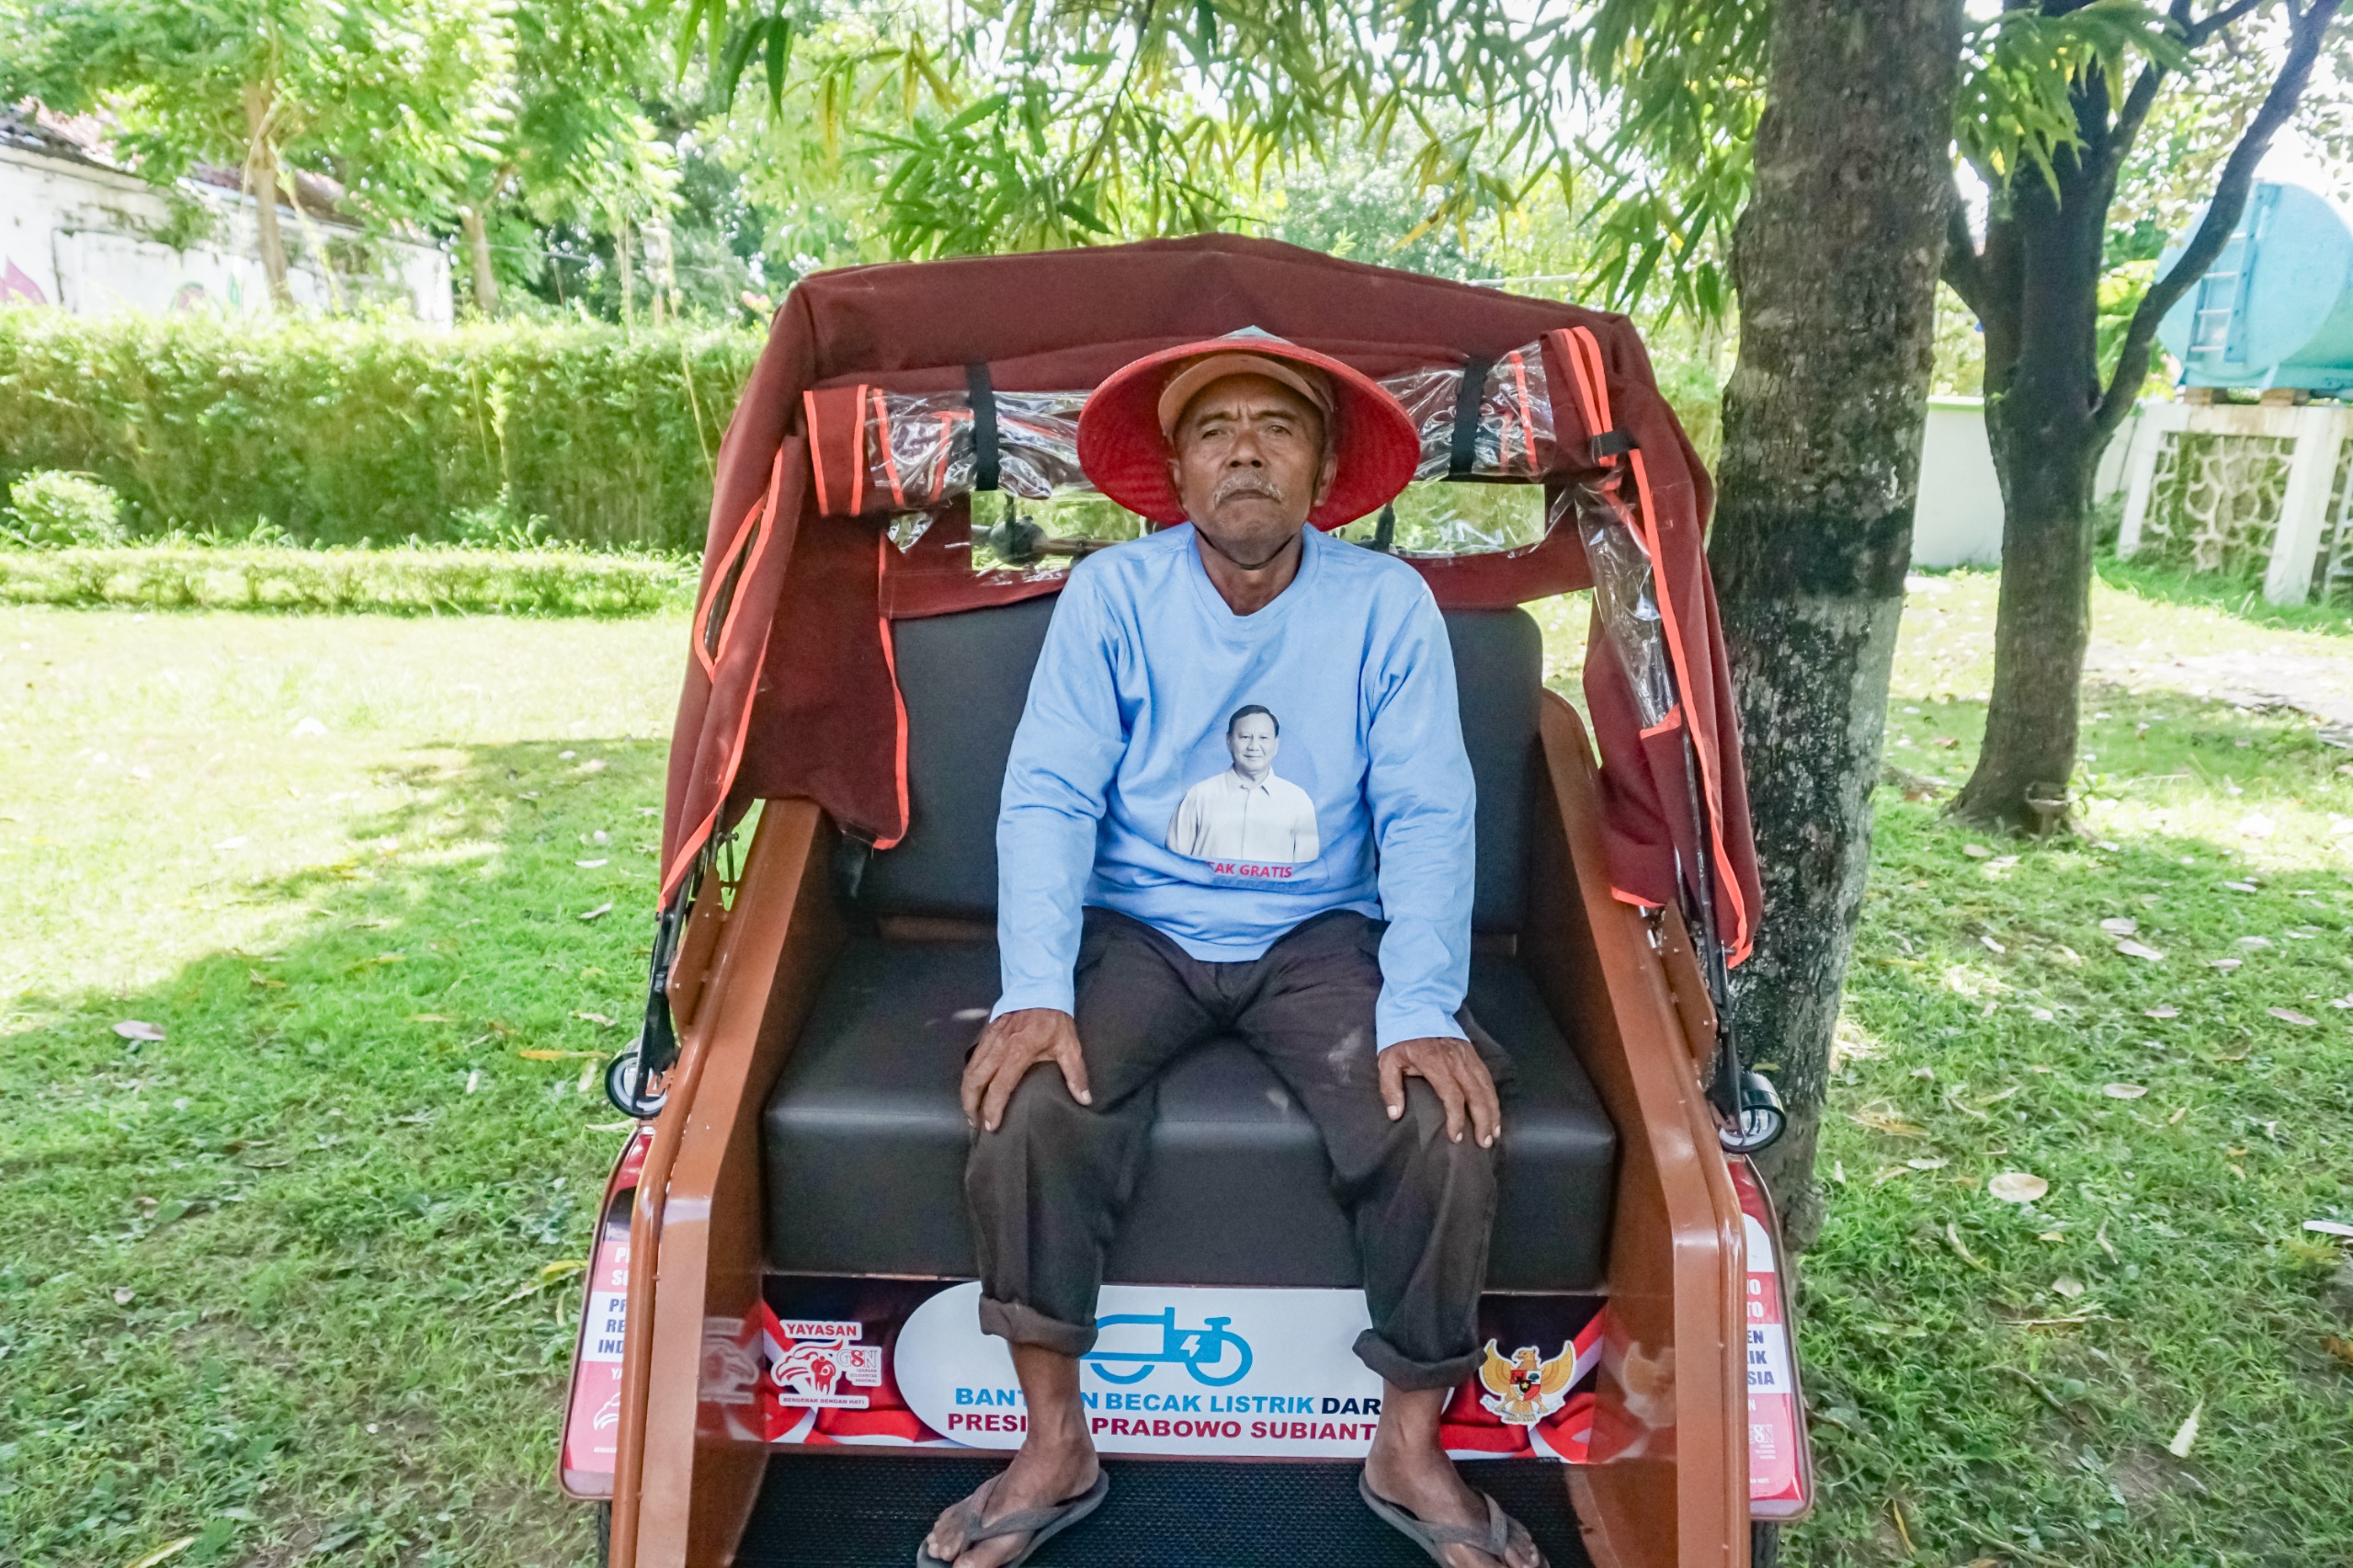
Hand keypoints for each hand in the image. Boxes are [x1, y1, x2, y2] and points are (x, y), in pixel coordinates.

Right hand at [962, 1008, 1092, 1131]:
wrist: (1040, 988)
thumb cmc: (1055, 1019)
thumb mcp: (1069, 1045)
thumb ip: (1075, 1073)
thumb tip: (1085, 1099)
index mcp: (1018, 1053)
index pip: (999, 1087)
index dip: (993, 1109)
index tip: (990, 1126)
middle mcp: (998, 1048)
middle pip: (975, 1080)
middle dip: (970, 1104)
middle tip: (973, 1123)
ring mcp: (989, 1039)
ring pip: (969, 1069)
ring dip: (966, 1091)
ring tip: (969, 1109)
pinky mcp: (986, 1033)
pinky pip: (972, 1058)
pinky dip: (969, 1075)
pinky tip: (972, 1086)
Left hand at [1378, 1036, 1501, 1148]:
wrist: (1418, 1007)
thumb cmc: (1401, 1037)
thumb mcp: (1388, 1061)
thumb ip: (1390, 1088)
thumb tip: (1395, 1114)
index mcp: (1436, 1064)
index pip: (1452, 1095)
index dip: (1456, 1118)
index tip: (1456, 1136)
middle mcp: (1457, 1061)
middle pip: (1477, 1095)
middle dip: (1484, 1121)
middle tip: (1485, 1142)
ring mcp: (1467, 1057)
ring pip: (1486, 1088)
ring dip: (1493, 1112)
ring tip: (1495, 1133)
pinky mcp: (1473, 1054)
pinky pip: (1487, 1079)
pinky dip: (1493, 1097)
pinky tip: (1495, 1111)